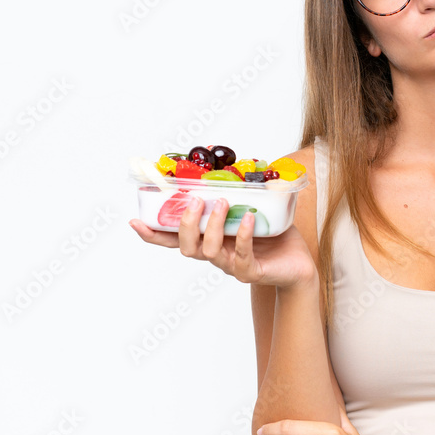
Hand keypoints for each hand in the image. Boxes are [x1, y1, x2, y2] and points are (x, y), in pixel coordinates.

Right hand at [129, 195, 315, 287]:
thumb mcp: (253, 210)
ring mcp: (232, 265)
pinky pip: (242, 255)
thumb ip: (239, 194)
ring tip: (222, 202)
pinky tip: (248, 218)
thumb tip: (233, 164)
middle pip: (187, 247)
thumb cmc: (275, 237)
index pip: (175, 239)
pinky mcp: (252, 271)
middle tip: (193, 201)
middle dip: (185, 223)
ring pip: (209, 251)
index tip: (135, 220)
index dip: (154, 233)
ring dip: (212, 225)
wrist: (299, 264)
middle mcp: (216, 254)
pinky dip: (244, 235)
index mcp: (211, 240)